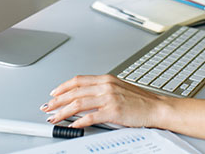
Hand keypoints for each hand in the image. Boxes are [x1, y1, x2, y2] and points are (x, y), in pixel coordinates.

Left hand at [42, 74, 167, 128]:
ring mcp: (109, 98)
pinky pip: (90, 116)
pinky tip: (72, 125)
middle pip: (75, 92)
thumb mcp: (119, 89)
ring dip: (63, 112)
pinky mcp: (113, 111)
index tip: (54, 93)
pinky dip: (78, 121)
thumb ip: (102, 90)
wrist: (157, 108)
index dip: (63, 87)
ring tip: (54, 117)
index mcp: (106, 79)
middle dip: (57, 101)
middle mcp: (106, 86)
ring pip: (78, 103)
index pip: (78, 80)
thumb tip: (86, 96)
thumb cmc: (141, 101)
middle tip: (47, 107)